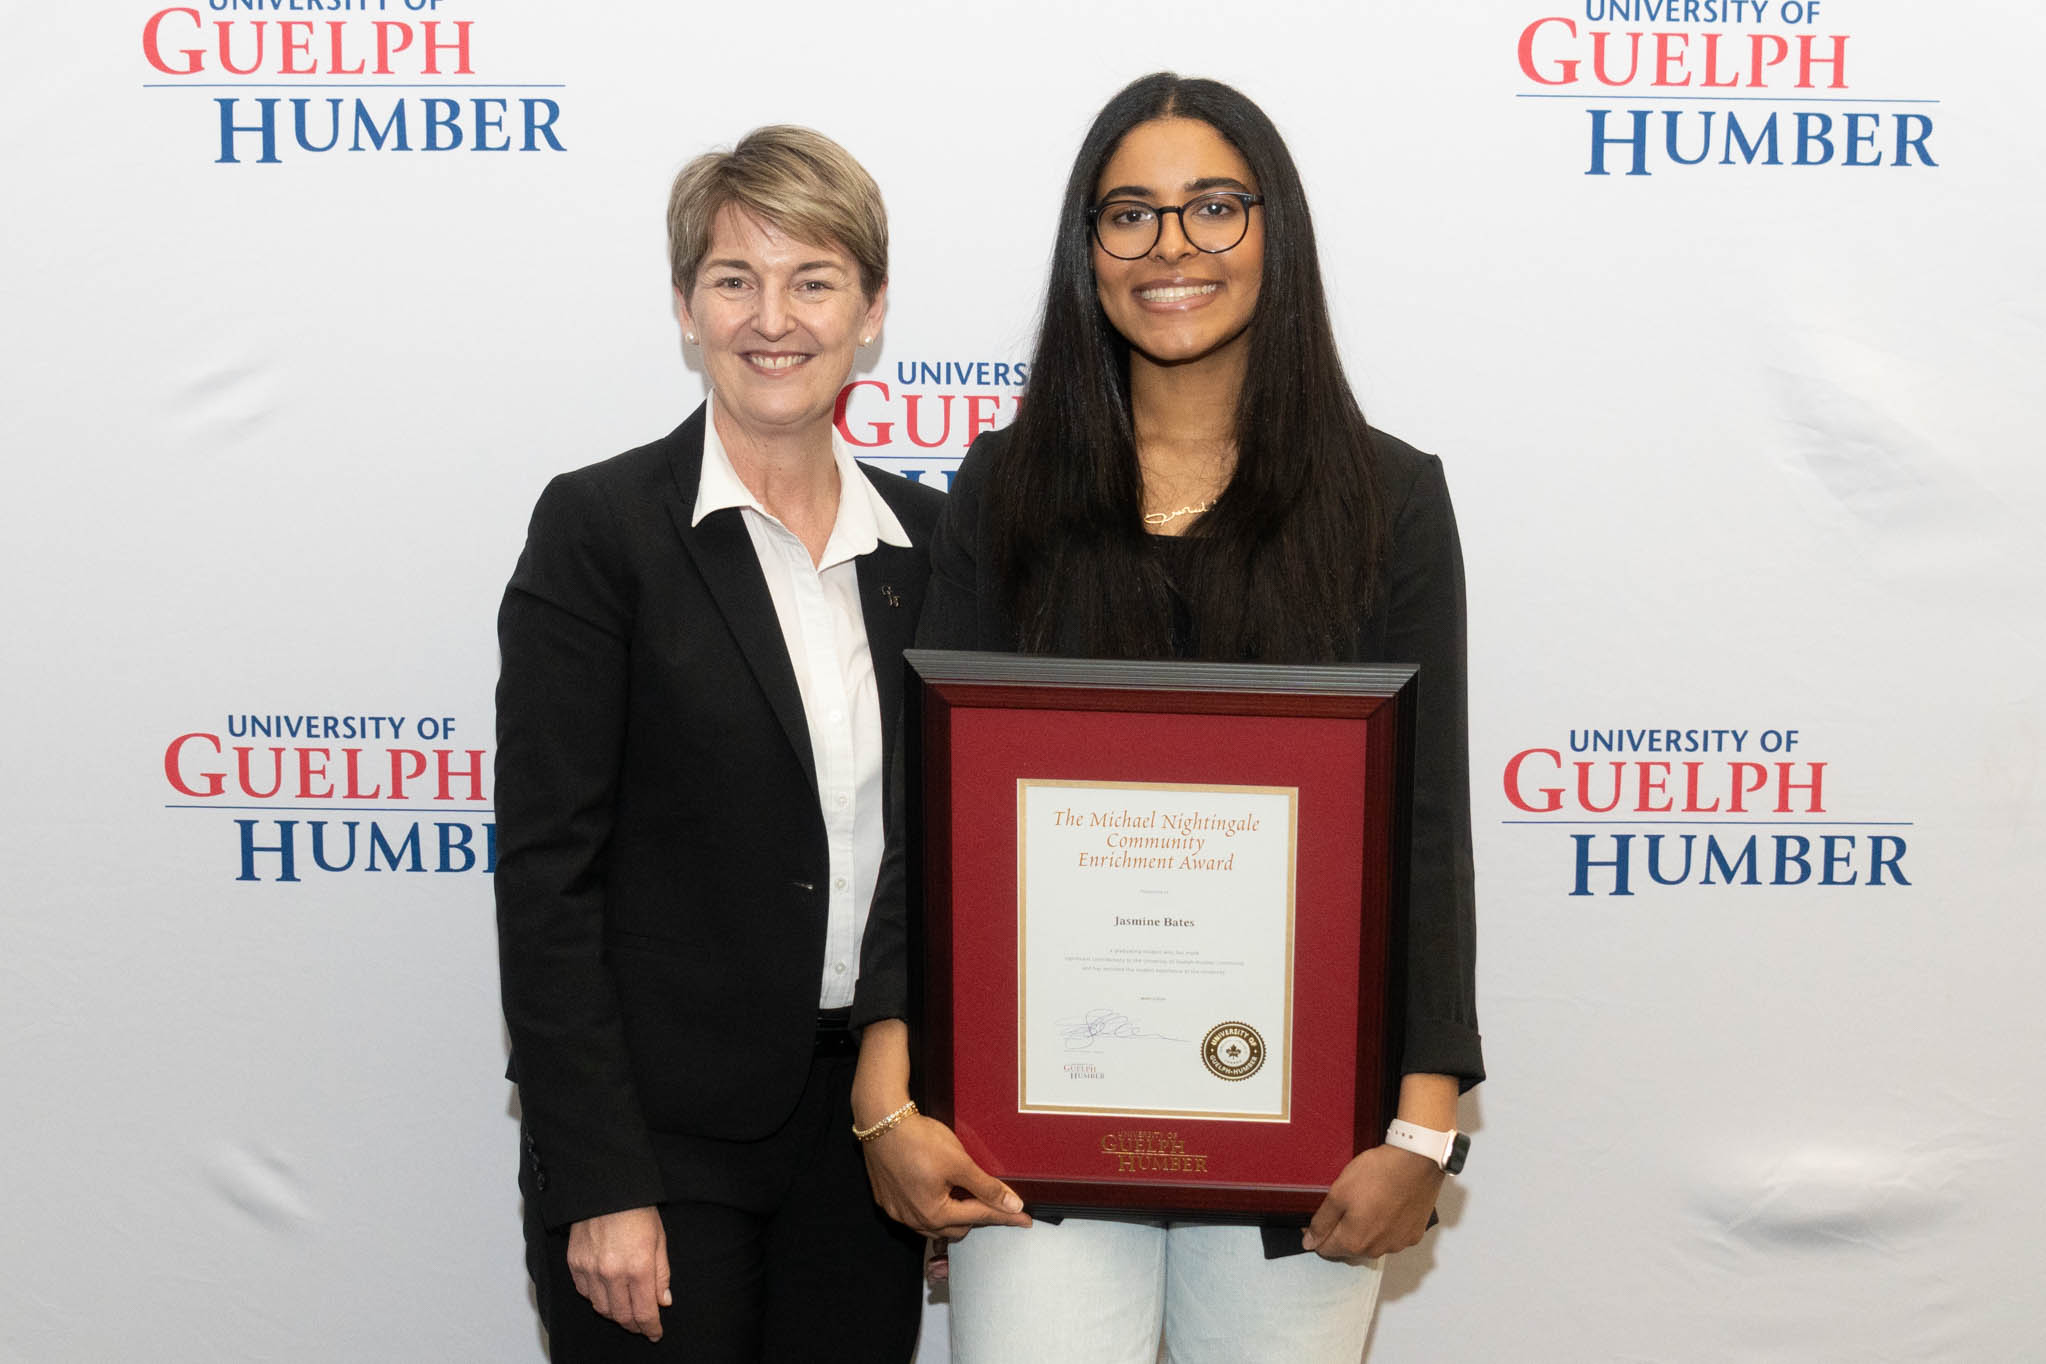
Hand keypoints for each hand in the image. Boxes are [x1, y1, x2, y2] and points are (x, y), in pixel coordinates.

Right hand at [566, 1206, 670, 1339]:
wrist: (606, 1189)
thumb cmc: (637, 1210)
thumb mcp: (659, 1240)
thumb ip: (661, 1274)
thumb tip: (663, 1301)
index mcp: (638, 1267)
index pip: (644, 1312)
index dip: (651, 1327)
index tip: (655, 1333)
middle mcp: (612, 1272)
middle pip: (621, 1315)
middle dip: (634, 1325)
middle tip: (642, 1325)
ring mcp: (590, 1269)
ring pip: (602, 1308)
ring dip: (615, 1314)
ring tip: (625, 1311)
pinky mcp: (574, 1263)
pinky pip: (585, 1293)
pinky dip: (596, 1298)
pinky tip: (606, 1293)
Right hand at [861, 1114, 1033, 1240]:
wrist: (881, 1121)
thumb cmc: (918, 1139)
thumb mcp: (960, 1162)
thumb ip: (987, 1187)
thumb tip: (1012, 1205)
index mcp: (935, 1214)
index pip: (980, 1216)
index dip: (1005, 1216)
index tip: (1024, 1220)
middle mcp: (914, 1220)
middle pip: (958, 1227)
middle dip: (977, 1216)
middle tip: (994, 1202)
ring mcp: (898, 1213)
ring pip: (935, 1225)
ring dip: (953, 1215)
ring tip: (966, 1197)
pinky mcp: (888, 1201)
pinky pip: (915, 1215)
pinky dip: (931, 1208)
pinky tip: (937, 1192)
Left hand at [1301, 1144, 1443, 1261]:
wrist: (1417, 1162)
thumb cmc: (1375, 1174)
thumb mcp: (1338, 1193)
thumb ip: (1322, 1222)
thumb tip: (1309, 1243)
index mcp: (1354, 1242)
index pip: (1326, 1250)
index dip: (1318, 1234)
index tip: (1321, 1216)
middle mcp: (1376, 1250)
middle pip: (1349, 1250)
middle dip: (1341, 1234)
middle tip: (1344, 1205)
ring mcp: (1398, 1244)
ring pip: (1372, 1245)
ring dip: (1364, 1232)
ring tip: (1367, 1204)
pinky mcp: (1414, 1235)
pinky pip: (1392, 1238)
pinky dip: (1385, 1228)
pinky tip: (1386, 1208)